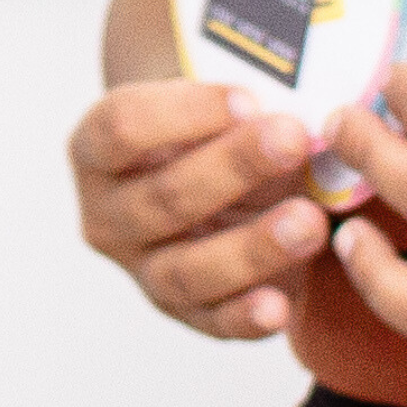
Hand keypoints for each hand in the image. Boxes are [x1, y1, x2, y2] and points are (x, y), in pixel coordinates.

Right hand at [68, 76, 338, 339]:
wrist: (217, 181)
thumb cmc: (215, 130)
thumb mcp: (211, 102)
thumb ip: (234, 92)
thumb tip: (292, 84)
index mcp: (95, 150)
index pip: (123, 126)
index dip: (185, 113)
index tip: (249, 97)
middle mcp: (107, 215)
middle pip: (163, 197)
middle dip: (233, 168)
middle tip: (293, 139)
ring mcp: (143, 270)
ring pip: (187, 269)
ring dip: (251, 247)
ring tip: (310, 222)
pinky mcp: (188, 311)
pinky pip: (213, 321)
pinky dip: (245, 317)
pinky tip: (279, 306)